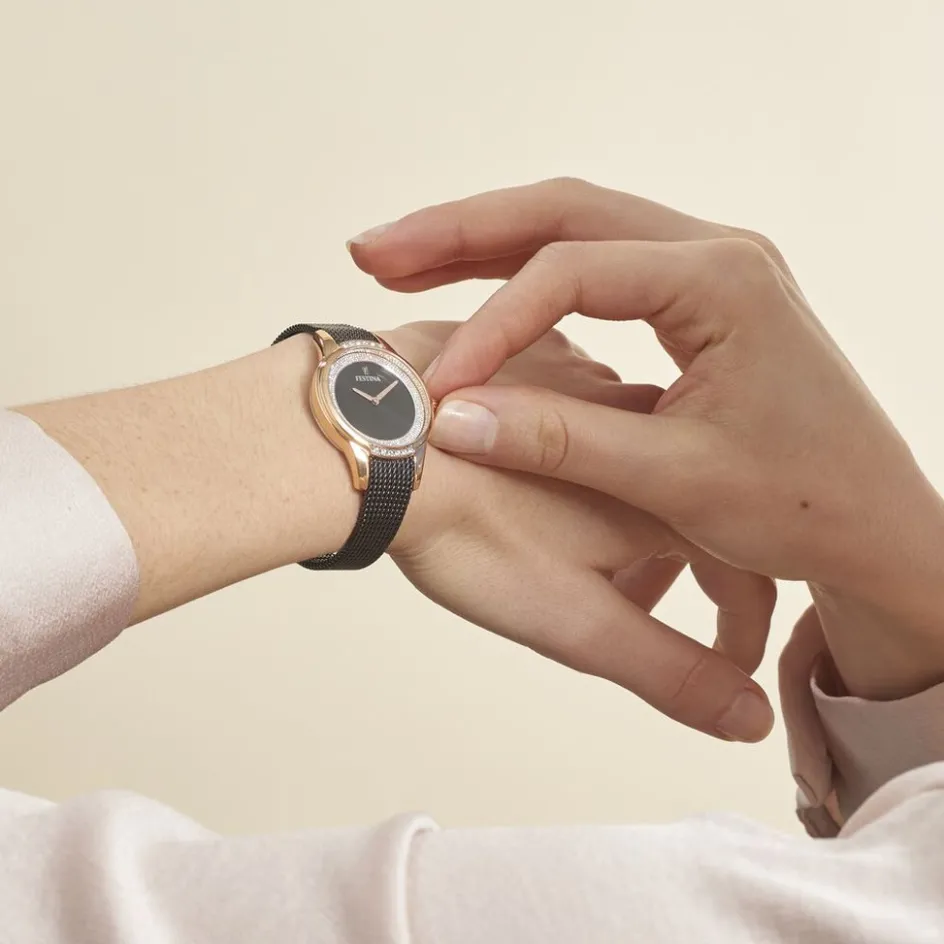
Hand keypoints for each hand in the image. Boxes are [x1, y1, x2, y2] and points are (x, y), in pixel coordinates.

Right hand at [353, 179, 943, 700]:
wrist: (871, 522)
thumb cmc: (802, 504)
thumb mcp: (677, 479)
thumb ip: (562, 443)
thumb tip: (455, 419)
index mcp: (722, 281)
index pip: (572, 272)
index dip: (492, 325)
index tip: (441, 389)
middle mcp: (714, 255)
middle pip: (562, 211)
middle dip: (461, 231)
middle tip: (376, 253)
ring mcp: (702, 271)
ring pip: (570, 227)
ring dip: (481, 243)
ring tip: (395, 262)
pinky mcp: (689, 299)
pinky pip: (589, 266)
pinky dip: (520, 274)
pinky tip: (465, 288)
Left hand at [383, 320, 776, 741]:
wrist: (377, 444)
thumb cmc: (471, 533)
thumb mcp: (577, 622)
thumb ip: (668, 668)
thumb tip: (750, 719)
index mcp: (658, 496)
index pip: (740, 564)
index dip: (740, 622)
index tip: (726, 660)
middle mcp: (635, 424)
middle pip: (687, 507)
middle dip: (679, 568)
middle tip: (639, 610)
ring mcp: (581, 382)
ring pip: (632, 456)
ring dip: (627, 510)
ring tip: (581, 554)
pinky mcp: (530, 362)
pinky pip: (577, 410)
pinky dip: (575, 458)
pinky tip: (536, 482)